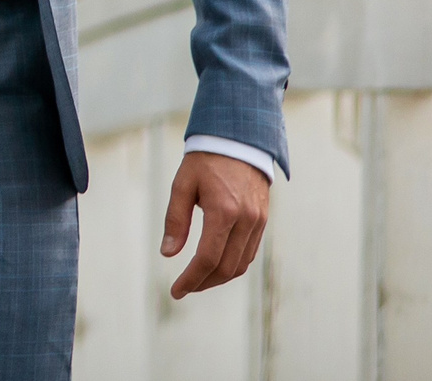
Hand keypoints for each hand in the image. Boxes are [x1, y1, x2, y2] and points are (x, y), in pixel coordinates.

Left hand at [161, 151, 268, 298]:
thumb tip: (168, 253)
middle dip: (203, 283)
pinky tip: (215, 265)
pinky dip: (232, 265)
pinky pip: (249, 253)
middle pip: (226, 268)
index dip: (191, 279)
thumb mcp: (182, 184)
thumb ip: (176, 220)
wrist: (239, 140)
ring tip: (197, 280)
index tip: (176, 291)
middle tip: (184, 288)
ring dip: (218, 278)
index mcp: (224, 211)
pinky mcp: (263, 221)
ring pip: (241, 264)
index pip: (207, 258)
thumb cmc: (205, 160)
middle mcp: (246, 220)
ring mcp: (258, 222)